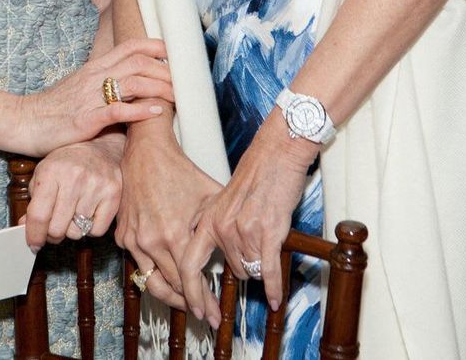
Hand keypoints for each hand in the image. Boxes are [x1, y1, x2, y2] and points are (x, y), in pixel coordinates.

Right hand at [22, 39, 172, 155]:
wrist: (23, 121)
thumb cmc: (54, 107)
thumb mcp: (80, 86)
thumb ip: (104, 81)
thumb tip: (131, 82)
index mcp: (95, 67)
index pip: (131, 46)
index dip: (157, 47)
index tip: (175, 55)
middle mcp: (95, 77)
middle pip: (139, 62)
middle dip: (166, 71)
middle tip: (184, 83)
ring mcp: (91, 97)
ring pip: (133, 81)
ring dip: (160, 88)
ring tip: (178, 97)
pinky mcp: (86, 120)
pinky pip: (118, 109)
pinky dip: (140, 110)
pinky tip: (156, 112)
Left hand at [23, 134, 124, 250]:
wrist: (102, 145)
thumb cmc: (69, 161)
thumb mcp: (45, 171)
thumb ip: (34, 200)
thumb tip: (25, 227)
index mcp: (52, 170)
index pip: (38, 215)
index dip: (34, 235)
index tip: (34, 244)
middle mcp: (74, 177)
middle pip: (57, 229)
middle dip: (53, 233)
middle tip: (55, 224)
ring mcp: (96, 185)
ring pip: (76, 232)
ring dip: (72, 228)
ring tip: (74, 211)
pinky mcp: (114, 194)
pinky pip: (96, 231)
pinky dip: (91, 228)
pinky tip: (89, 211)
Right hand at [116, 118, 221, 316]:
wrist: (146, 151)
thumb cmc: (179, 170)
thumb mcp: (208, 195)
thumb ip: (220, 226)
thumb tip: (239, 248)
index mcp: (174, 234)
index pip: (191, 281)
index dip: (205, 301)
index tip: (215, 314)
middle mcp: (152, 241)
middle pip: (173, 288)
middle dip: (191, 304)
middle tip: (206, 314)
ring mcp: (133, 240)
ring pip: (152, 283)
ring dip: (171, 297)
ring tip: (187, 304)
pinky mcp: (122, 236)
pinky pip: (139, 265)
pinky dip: (154, 275)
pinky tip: (168, 278)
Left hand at [179, 110, 314, 324]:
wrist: (276, 153)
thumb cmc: (254, 174)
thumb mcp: (223, 200)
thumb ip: (216, 226)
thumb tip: (215, 254)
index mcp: (207, 219)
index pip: (189, 265)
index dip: (190, 293)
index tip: (195, 312)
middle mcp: (221, 228)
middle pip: (231, 269)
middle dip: (241, 271)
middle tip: (244, 269)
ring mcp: (243, 232)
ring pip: (251, 269)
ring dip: (261, 263)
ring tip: (267, 236)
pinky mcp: (267, 233)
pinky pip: (268, 271)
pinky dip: (273, 288)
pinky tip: (275, 300)